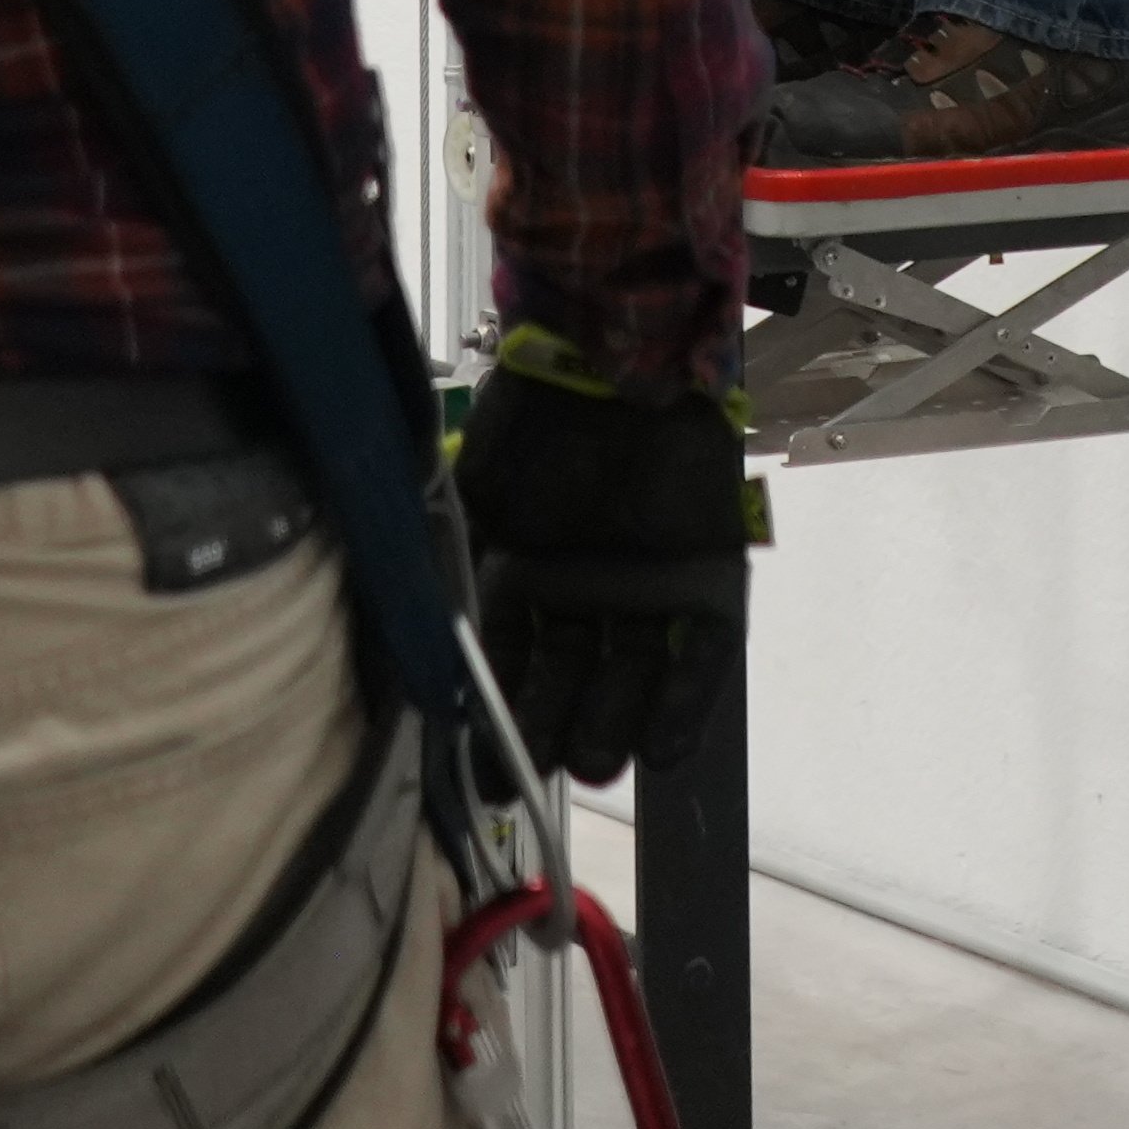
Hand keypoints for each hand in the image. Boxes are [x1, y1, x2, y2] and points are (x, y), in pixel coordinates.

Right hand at [451, 324, 748, 782]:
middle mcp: (587, 589)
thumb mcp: (477, 502)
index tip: (487, 773)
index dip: (502, 719)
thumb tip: (419, 655)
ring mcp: (649, 584)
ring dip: (615, 723)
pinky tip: (664, 748)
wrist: (615, 355)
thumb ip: (457, 573)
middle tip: (547, 762)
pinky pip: (701, 653)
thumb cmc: (536, 422)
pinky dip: (685, 701)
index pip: (514, 666)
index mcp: (528, 575)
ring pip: (633, 676)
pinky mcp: (709, 575)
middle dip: (558, 726)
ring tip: (596, 761)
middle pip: (573, 679)